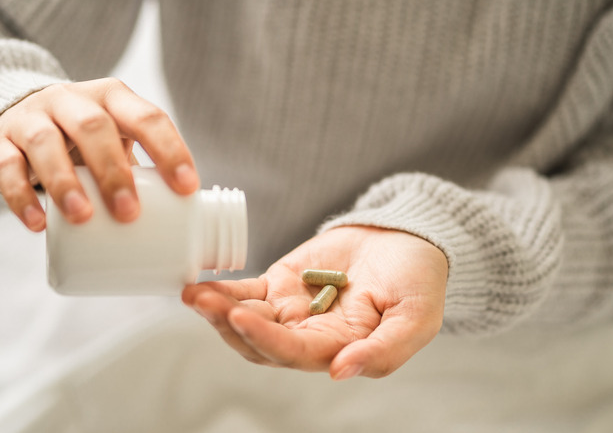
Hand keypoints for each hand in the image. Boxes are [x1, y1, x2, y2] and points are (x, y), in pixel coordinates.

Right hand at [0, 78, 199, 230]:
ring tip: (82, 217)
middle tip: (129, 213)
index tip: (186, 188)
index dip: (169, 150)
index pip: (147, 118)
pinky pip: (6, 168)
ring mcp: (30, 119)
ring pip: (45, 143)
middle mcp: (71, 101)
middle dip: (113, 171)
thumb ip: (141, 168)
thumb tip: (182, 221)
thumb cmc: (82, 141)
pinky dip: (21, 197)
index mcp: (112, 99)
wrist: (15, 121)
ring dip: (65, 182)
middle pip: (94, 127)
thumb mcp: (115, 139)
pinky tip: (37, 224)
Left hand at [182, 226, 447, 379]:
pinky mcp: (281, 283)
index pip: (293, 352)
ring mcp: (291, 309)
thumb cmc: (419, 281)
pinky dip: (224, 289)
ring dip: (218, 309)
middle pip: (259, 342)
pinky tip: (201, 283)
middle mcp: (309, 335)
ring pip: (247, 318)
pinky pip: (247, 291)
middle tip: (202, 301)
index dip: (265, 338)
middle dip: (227, 325)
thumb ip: (383, 351)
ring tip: (194, 292)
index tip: (238, 316)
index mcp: (339, 349)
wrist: (408, 239)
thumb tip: (341, 373)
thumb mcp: (416, 318)